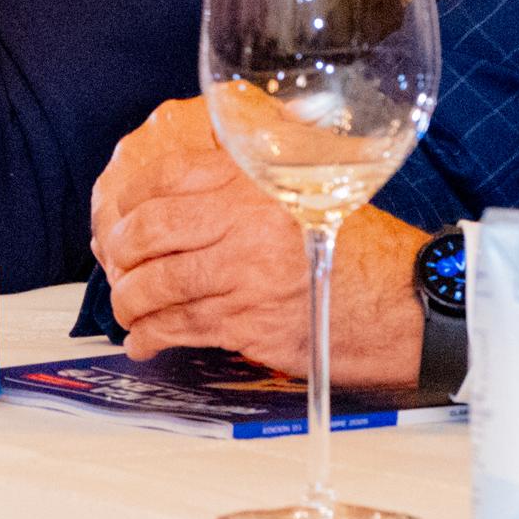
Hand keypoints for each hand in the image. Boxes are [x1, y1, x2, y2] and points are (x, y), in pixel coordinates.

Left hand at [88, 99, 426, 383]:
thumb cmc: (356, 252)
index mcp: (256, 181)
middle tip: (115, 265)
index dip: (130, 200)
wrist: (403, 301)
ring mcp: (246, 273)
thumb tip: (181, 197)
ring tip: (127, 309)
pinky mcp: (249, 321)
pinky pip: (180, 326)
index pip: (168, 176)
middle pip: (151, 230)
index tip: (118, 218)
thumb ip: (248, 189)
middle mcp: (247, 221)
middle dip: (121, 253)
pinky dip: (151, 336)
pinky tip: (143, 341)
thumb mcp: (305, 194)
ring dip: (130, 300)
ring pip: (159, 283)